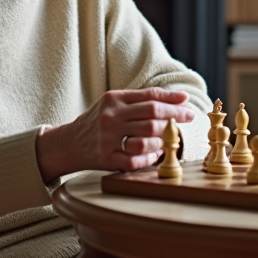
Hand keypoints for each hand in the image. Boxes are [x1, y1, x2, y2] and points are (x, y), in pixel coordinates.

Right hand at [36, 88, 195, 180]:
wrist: (70, 142)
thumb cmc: (99, 121)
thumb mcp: (114, 103)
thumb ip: (142, 99)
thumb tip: (180, 99)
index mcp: (114, 99)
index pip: (150, 97)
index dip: (172, 100)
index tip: (187, 105)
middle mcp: (111, 117)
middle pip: (152, 115)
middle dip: (174, 117)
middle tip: (187, 119)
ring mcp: (108, 138)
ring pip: (146, 139)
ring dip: (162, 141)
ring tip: (167, 140)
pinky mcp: (106, 157)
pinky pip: (135, 160)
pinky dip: (150, 158)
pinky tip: (154, 155)